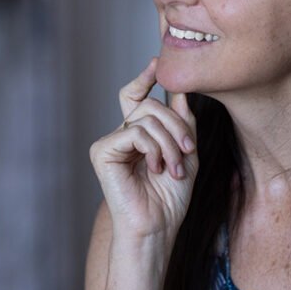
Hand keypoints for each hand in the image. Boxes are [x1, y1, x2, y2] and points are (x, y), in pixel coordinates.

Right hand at [89, 58, 197, 241]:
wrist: (158, 227)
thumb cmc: (170, 198)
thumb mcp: (186, 153)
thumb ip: (183, 122)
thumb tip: (181, 90)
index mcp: (138, 134)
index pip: (137, 96)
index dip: (145, 78)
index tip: (156, 62)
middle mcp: (121, 135)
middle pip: (149, 104)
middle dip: (176, 124)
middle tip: (188, 149)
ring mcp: (110, 143)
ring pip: (145, 117)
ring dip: (170, 142)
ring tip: (174, 167)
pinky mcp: (102, 152)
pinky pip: (133, 132)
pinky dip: (153, 149)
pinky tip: (156, 169)